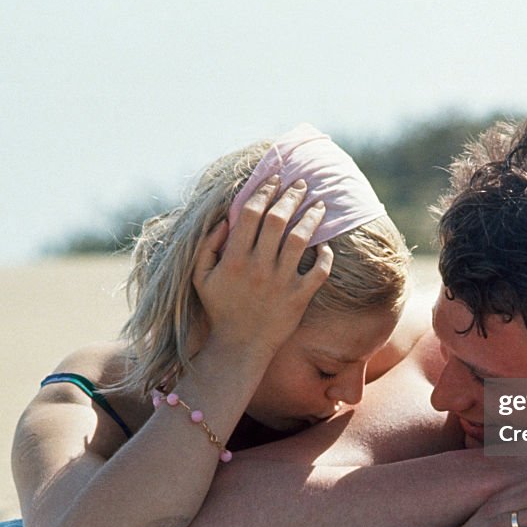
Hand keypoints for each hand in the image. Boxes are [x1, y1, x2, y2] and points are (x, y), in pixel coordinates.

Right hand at [191, 176, 332, 359]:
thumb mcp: (201, 276)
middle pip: (278, 220)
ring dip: (312, 218)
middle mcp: (259, 267)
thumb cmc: (220, 309)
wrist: (239, 347)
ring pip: (300, 239)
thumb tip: (225, 218)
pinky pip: (319, 272)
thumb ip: (207, 245)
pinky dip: (325, 256)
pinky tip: (326, 244)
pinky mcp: (299, 298)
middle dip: (291, 196)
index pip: (252, 213)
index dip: (264, 191)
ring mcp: (281, 282)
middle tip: (302, 184)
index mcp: (234, 258)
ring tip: (319, 204)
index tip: (274, 179)